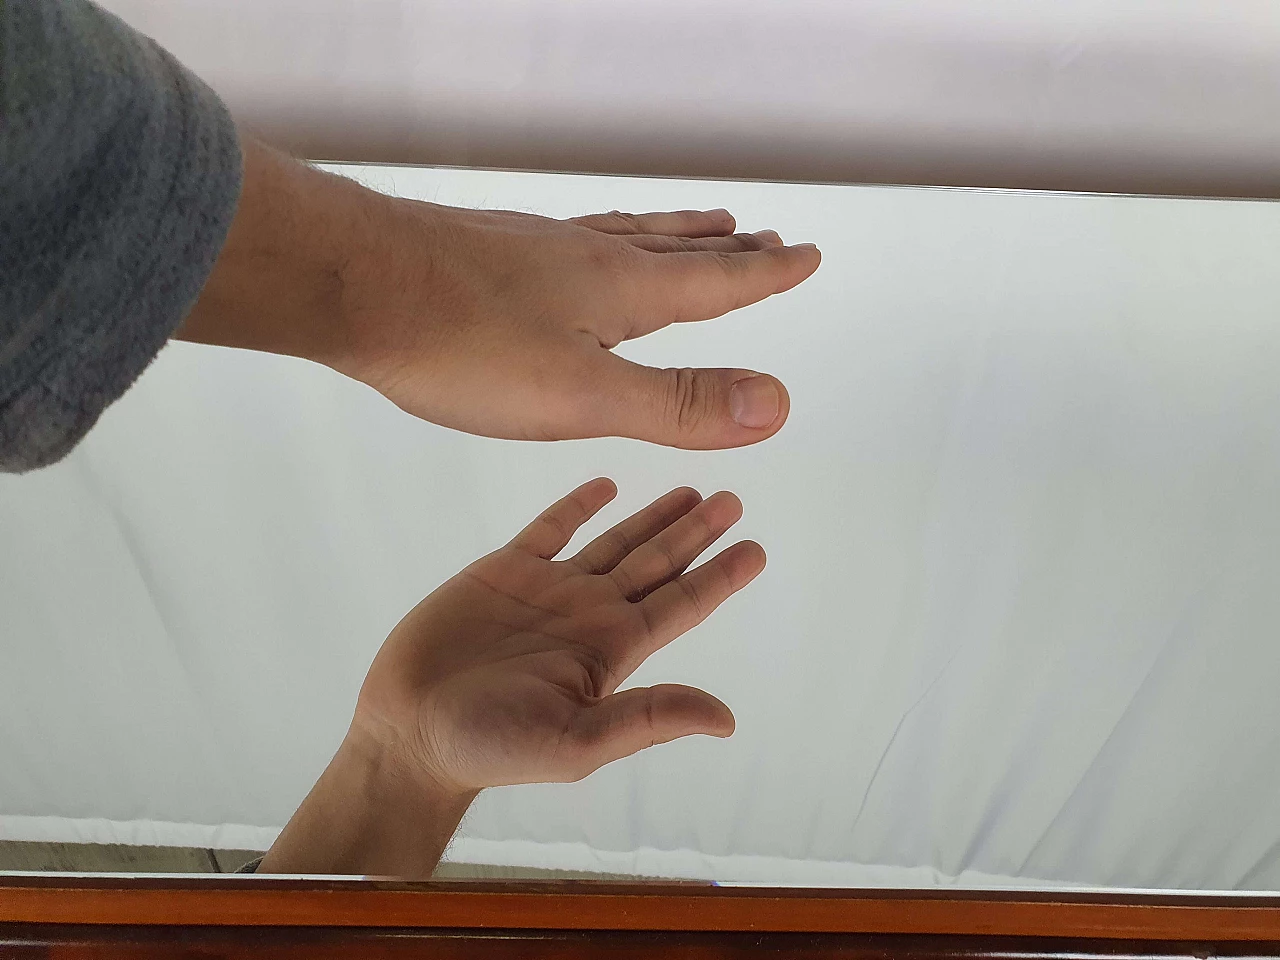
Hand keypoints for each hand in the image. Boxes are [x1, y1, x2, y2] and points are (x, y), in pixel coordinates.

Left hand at [178, 139, 821, 449]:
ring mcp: (536, 249)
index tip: (806, 255)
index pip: (714, 283)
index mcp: (621, 290)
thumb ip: (676, 403)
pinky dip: (608, 239)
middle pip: (676, 250)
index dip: (764, 276)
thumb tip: (777, 403)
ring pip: (625, 237)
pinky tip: (583, 247)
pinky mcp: (490, 254)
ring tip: (702, 225)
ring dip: (674, 235)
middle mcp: (586, 257)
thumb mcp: (582, 392)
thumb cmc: (462, 344)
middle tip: (764, 238)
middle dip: (727, 252)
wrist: (350, 284)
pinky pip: (574, 239)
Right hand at [353, 477, 759, 791]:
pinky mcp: (503, 571)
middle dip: (696, 533)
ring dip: (651, 517)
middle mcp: (589, 614)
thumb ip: (649, 719)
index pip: (681, 605)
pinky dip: (578, 505)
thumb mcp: (578, 741)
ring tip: (690, 489)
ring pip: (614, 541)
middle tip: (733, 500)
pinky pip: (550, 528)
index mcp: (612, 650)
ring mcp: (549, 590)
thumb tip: (726, 719)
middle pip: (657, 563)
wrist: (409, 730)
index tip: (756, 547)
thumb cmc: (491, 747)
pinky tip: (605, 485)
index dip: (719, 577)